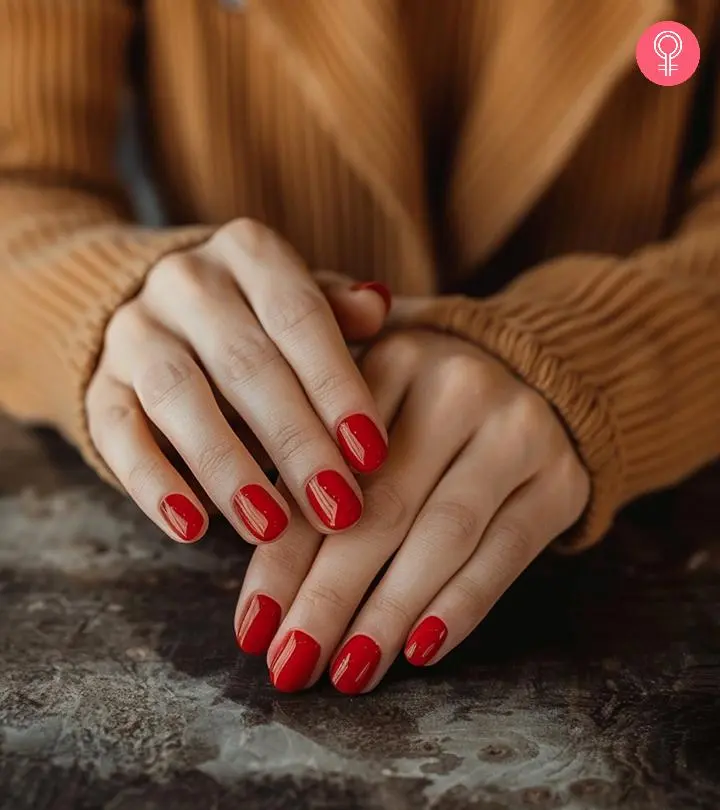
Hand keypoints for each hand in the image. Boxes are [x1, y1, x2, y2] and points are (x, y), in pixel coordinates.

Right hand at [86, 219, 391, 544]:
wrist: (156, 309)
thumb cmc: (257, 318)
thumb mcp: (300, 301)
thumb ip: (337, 310)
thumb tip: (378, 304)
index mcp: (248, 253)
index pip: (300, 318)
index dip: (336, 387)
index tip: (371, 453)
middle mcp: (185, 281)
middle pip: (245, 364)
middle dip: (295, 441)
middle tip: (337, 506)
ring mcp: (134, 331)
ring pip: (179, 398)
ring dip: (228, 468)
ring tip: (270, 526)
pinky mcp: (99, 384)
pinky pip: (117, 433)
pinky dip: (152, 483)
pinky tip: (191, 528)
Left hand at [235, 329, 589, 690]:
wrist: (538, 377)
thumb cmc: (426, 407)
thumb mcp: (371, 410)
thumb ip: (316, 470)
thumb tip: (266, 588)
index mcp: (393, 360)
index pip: (326, 472)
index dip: (284, 556)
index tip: (253, 626)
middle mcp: (458, 388)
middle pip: (383, 508)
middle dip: (329, 597)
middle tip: (291, 664)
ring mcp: (516, 433)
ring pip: (444, 537)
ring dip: (389, 614)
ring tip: (348, 671)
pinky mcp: (559, 480)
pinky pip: (505, 554)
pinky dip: (461, 606)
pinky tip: (420, 650)